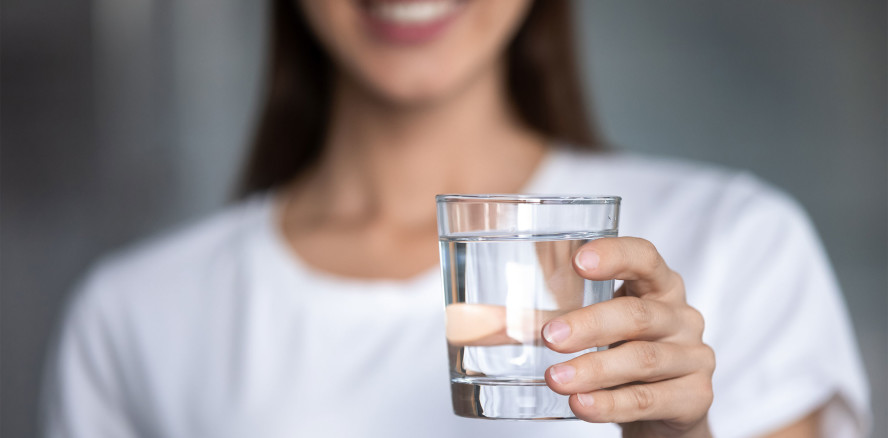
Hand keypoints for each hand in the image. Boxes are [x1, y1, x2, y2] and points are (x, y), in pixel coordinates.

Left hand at [543, 237, 714, 436]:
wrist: (665, 411)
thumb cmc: (622, 354)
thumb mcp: (599, 328)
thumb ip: (553, 316)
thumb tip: (474, 319)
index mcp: (659, 286)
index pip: (645, 258)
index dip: (615, 255)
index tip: (580, 261)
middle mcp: (681, 316)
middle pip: (638, 314)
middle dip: (590, 324)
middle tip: (549, 336)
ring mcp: (694, 356)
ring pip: (642, 359)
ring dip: (594, 369)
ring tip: (555, 379)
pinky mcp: (695, 397)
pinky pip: (649, 399)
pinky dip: (610, 403)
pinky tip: (582, 404)